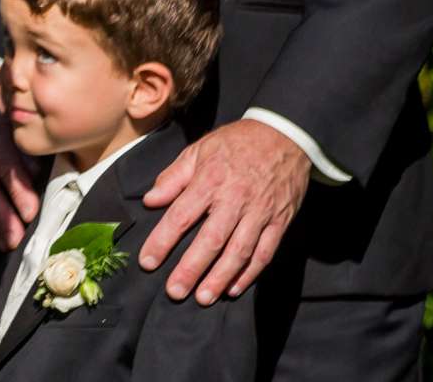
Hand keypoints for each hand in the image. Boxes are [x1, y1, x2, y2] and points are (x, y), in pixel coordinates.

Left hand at [139, 118, 310, 303]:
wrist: (284, 134)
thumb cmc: (236, 143)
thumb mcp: (199, 150)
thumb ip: (174, 177)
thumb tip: (150, 200)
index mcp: (210, 180)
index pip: (181, 216)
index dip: (162, 241)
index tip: (148, 262)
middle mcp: (234, 199)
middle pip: (210, 240)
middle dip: (191, 269)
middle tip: (175, 292)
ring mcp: (259, 212)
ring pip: (239, 251)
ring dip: (220, 278)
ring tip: (203, 297)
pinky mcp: (279, 221)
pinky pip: (265, 252)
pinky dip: (250, 273)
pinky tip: (234, 288)